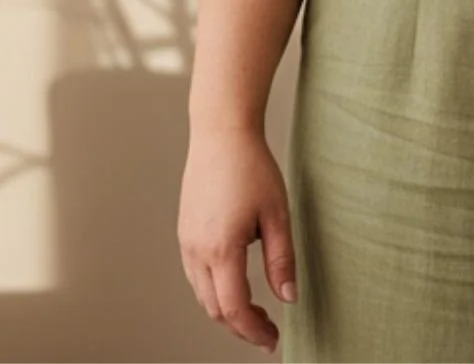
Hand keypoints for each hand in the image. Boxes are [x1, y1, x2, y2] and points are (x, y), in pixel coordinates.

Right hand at [177, 123, 297, 353]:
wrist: (221, 134)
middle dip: (241, 327)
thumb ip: (281, 260)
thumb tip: (288, 298)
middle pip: (214, 308)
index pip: (233, 308)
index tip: (273, 340)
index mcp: (221, 248)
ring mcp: (186, 242)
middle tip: (269, 332)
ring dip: (226, 311)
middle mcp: (196, 251)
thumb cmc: (252, 168)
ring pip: (202, 295)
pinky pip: (196, 276)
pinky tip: (235, 286)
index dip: (254, 330)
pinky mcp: (185, 233)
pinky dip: (215, 291)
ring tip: (255, 313)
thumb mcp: (277, 214)